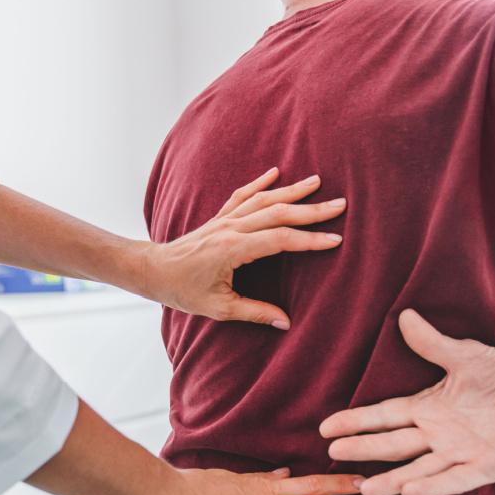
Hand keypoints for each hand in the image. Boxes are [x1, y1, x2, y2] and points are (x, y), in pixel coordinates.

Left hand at [143, 168, 345, 329]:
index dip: (309, 240)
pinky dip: (260, 183)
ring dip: (292, 191)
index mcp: (234, 250)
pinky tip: (275, 172)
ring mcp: (225, 220)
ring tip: (317, 182)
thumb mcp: (219, 308)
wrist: (154, 270)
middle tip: (340, 204)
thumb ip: (254, 312)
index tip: (335, 239)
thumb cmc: (184, 291)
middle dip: (311, 209)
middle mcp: (231, 229)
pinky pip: (242, 196)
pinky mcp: (218, 218)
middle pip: (278, 213)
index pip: (280, 240)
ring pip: (263, 200)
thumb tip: (286, 322)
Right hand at [319, 310, 494, 494]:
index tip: (327, 428)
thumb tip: (404, 317)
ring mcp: (459, 452)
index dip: (355, 422)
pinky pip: (453, 479)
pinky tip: (409, 492)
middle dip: (362, 450)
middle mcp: (437, 434)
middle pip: (392, 445)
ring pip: (415, 469)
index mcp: (429, 408)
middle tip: (332, 456)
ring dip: (390, 479)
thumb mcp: (465, 355)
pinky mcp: (484, 467)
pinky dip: (432, 486)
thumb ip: (432, 343)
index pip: (383, 416)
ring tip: (364, 488)